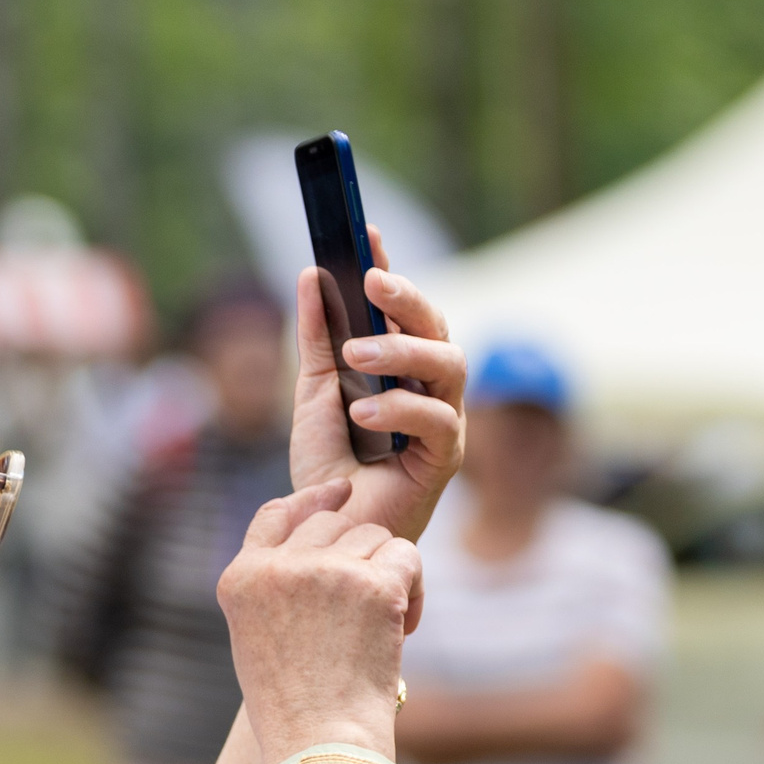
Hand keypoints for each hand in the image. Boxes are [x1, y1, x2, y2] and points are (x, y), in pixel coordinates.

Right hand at [219, 479, 421, 763]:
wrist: (320, 744)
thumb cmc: (294, 708)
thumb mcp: (259, 638)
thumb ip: (277, 586)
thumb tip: (329, 541)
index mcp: (240, 579)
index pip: (277, 514)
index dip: (313, 499)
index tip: (342, 491)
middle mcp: (278, 567)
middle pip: (333, 523)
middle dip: (356, 554)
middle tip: (366, 608)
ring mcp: (325, 571)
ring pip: (374, 537)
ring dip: (387, 573)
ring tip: (380, 629)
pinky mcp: (373, 583)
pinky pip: (406, 557)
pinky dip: (413, 588)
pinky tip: (401, 628)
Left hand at [288, 226, 467, 542]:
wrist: (327, 533)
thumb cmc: (328, 467)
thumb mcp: (313, 392)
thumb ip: (317, 337)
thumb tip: (313, 273)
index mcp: (402, 366)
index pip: (404, 306)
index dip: (390, 267)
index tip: (365, 230)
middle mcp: (430, 387)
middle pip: (438, 325)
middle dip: (406, 296)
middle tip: (369, 281)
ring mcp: (444, 420)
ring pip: (450, 363)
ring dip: (402, 351)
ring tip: (354, 355)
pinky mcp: (445, 459)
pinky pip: (439, 421)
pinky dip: (399, 409)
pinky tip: (362, 413)